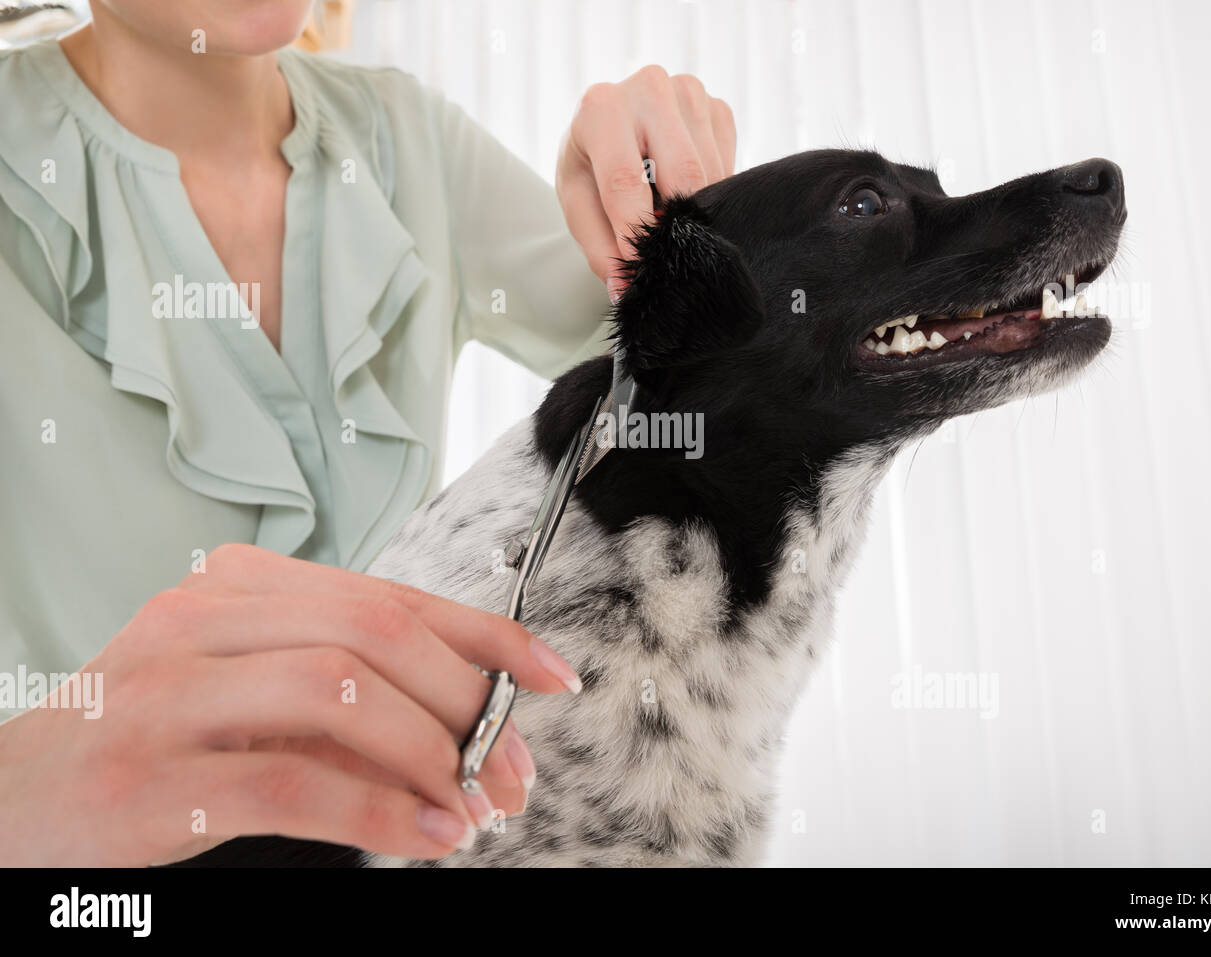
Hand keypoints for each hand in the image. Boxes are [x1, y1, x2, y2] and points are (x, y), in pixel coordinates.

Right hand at [0, 544, 579, 865]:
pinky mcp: (150, 775)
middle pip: (376, 633)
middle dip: (467, 703)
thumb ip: (350, 693)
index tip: (552, 675)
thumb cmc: (154, 739)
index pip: (391, 594)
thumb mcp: (251, 692)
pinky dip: (377, 812)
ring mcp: (170, 692)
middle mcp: (203, 619)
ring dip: (430, 755)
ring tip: (470, 807)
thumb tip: (478, 727)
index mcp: (239, 585)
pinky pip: (292, 783)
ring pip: (341, 692)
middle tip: (508, 768)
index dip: (487, 634)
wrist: (15, 797)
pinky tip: (422, 837)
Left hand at [557, 65, 736, 298]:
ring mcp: (690, 91)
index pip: (625, 180)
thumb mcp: (580, 205)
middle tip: (670, 253)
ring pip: (711, 173)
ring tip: (674, 219)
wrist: (610, 128)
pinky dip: (713, 189)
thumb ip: (600, 248)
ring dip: (698, 208)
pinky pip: (728, 163)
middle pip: (682, 174)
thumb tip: (626, 289)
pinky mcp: (718, 105)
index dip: (636, 232)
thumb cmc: (591, 168)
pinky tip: (689, 191)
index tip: (643, 269)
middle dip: (679, 222)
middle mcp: (648, 86)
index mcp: (601, 107)